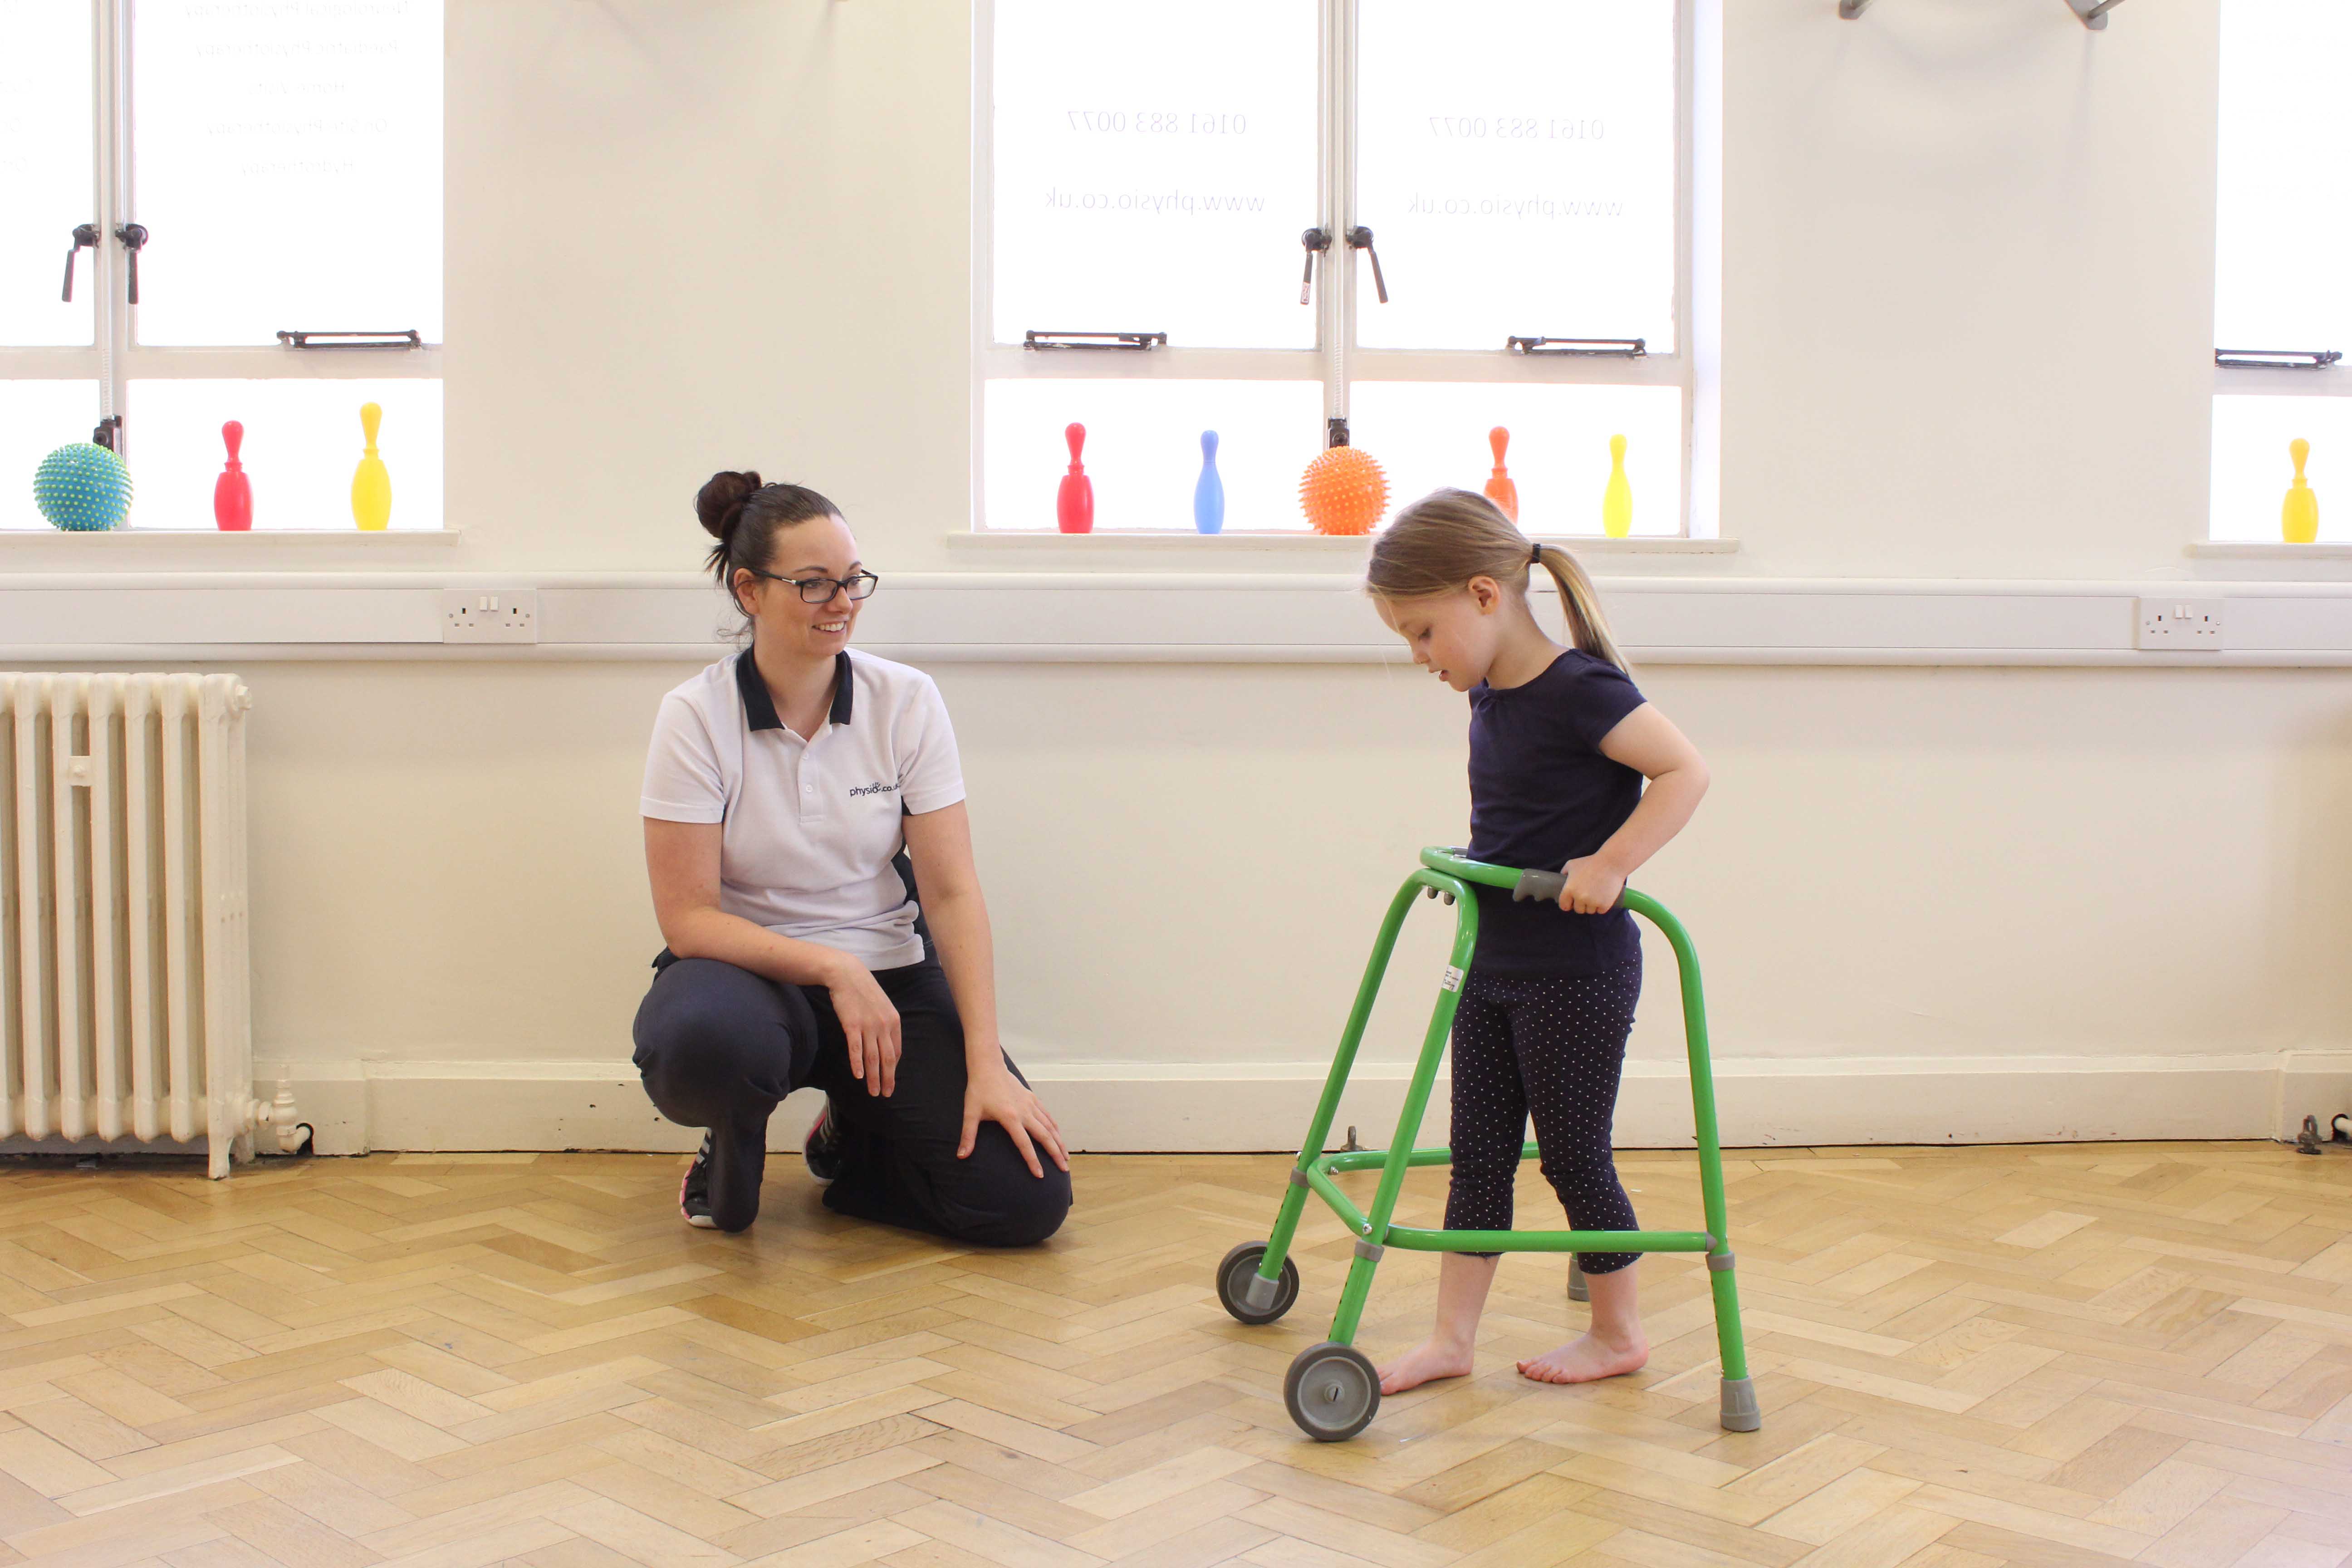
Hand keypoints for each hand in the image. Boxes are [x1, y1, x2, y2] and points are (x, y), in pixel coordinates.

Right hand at [826, 961, 900, 1096]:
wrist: (847, 974)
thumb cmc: (864, 991)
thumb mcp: (882, 1006)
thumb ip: (886, 1025)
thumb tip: (886, 1043)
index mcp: (894, 1021)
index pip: (896, 1051)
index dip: (893, 1068)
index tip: (890, 1080)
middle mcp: (884, 1025)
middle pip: (887, 1058)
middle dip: (887, 1079)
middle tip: (886, 1094)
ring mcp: (868, 1025)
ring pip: (872, 1058)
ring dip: (873, 1077)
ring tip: (873, 1092)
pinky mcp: (852, 1025)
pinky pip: (856, 1048)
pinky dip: (857, 1064)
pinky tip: (858, 1076)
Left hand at [960, 1061, 1069, 1177]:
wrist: (988, 1066)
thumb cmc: (978, 1090)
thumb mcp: (970, 1113)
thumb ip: (968, 1136)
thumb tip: (960, 1156)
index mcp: (1010, 1118)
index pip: (1024, 1144)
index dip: (1033, 1161)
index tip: (1040, 1175)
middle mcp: (1024, 1112)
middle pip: (1045, 1136)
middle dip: (1055, 1154)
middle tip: (1064, 1169)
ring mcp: (1030, 1104)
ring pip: (1050, 1126)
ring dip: (1059, 1142)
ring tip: (1066, 1157)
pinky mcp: (1032, 1098)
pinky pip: (1047, 1115)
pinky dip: (1054, 1127)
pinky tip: (1058, 1136)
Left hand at [1557, 856, 1626, 914]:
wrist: (1611, 863)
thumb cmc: (1591, 862)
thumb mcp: (1572, 864)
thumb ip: (1564, 872)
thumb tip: (1562, 878)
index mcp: (1569, 890)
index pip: (1564, 906)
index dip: (1567, 904)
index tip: (1571, 902)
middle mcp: (1580, 898)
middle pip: (1578, 910)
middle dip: (1581, 904)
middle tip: (1587, 895)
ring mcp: (1592, 902)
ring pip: (1590, 911)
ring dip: (1592, 905)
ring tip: (1596, 894)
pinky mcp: (1604, 905)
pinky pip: (1600, 911)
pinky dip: (1602, 906)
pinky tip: (1603, 897)